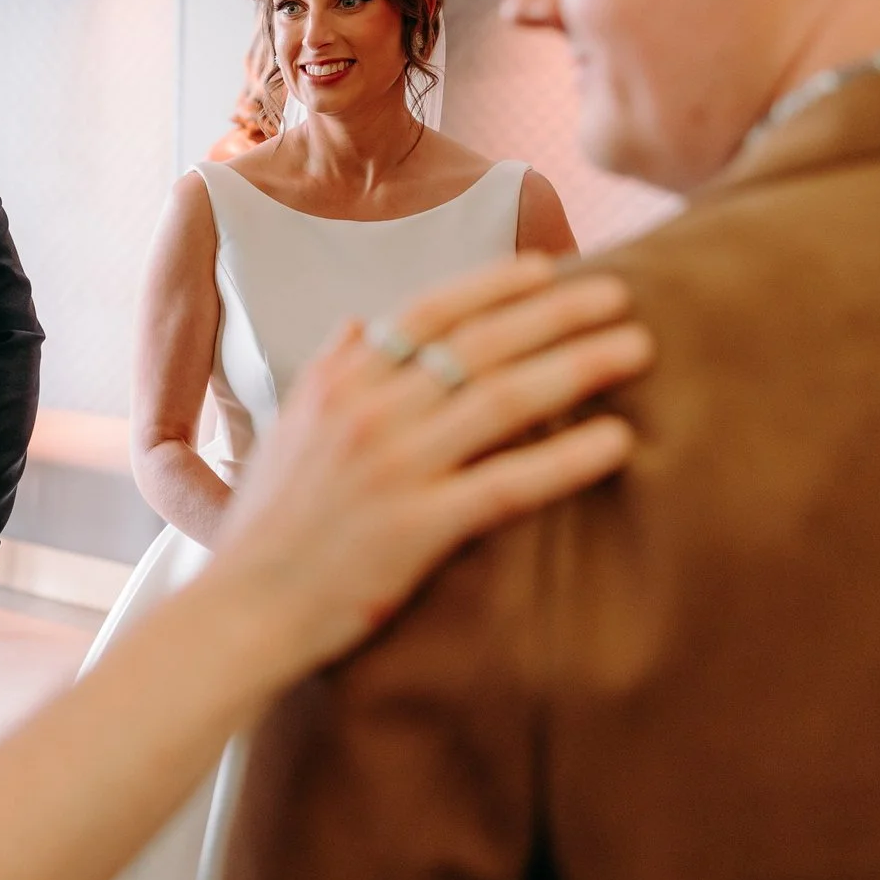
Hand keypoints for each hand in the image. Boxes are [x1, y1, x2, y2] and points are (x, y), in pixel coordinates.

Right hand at [204, 256, 650, 669]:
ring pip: (502, 399)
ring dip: (577, 367)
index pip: (426, 311)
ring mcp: (392, 468)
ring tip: (636, 350)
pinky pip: (507, 484)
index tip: (546, 268)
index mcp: (336, 384)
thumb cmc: (266, 527)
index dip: (492, 285)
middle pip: (479, 344)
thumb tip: (356, 323)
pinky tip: (617, 443)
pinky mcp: (416, 528)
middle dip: (557, 312)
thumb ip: (326, 372)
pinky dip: (566, 459)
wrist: (243, 611)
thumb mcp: (283, 431)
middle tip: (619, 295)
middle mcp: (366, 413)